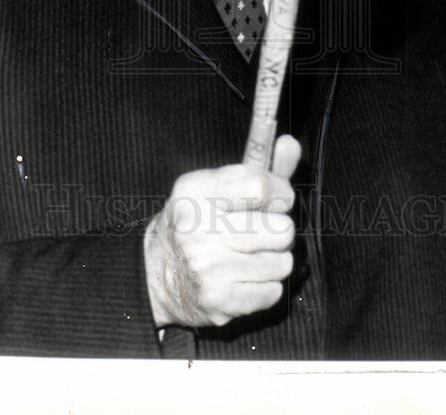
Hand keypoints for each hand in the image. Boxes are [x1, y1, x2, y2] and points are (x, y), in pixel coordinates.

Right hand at [144, 134, 300, 328]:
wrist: (154, 273)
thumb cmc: (194, 222)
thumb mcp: (215, 186)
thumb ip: (260, 167)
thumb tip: (291, 143)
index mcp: (195, 192)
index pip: (260, 186)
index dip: (280, 192)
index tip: (277, 198)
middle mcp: (198, 229)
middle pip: (281, 228)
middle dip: (279, 229)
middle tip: (259, 230)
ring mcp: (208, 269)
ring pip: (283, 262)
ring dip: (274, 258)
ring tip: (250, 254)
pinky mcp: (219, 302)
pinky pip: (274, 291)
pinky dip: (265, 285)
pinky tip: (244, 276)